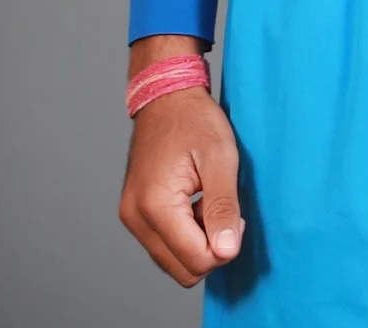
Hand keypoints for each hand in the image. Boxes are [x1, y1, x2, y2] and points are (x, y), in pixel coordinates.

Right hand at [118, 34, 244, 287]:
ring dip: (197, 243)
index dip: (225, 247)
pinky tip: (194, 203)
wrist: (166, 97)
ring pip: (173, 262)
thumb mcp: (220, 158)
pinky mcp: (134, 215)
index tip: (235, 215)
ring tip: (206, 201)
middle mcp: (135, 218)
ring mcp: (131, 218)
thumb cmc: (194, 120)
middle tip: (222, 208)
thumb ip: (223, 207)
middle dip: (211, 249)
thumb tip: (227, 252)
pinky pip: (164, 246)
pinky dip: (185, 235)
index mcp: (155, 205)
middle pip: (183, 271)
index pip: (196, 261)